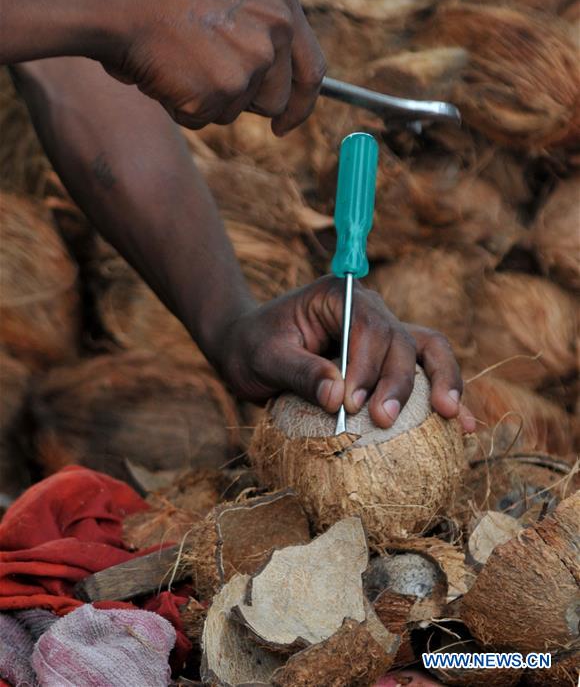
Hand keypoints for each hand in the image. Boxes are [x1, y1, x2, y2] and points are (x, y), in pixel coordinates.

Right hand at [106, 0, 325, 133]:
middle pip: (276, 101)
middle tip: (205, 80)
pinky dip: (179, 106)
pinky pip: (203, 118)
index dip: (300, 103)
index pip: (311, 69)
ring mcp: (251, 61)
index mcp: (281, 1)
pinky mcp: (222, 90)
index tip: (286, 123)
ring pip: (235, 112)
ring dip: (206, 100)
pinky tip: (164, 72)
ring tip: (177, 61)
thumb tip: (271, 74)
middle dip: (244, 103)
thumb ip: (258, 26)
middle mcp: (275, 30)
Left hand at [219, 275, 474, 430]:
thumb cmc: (252, 348)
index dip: (367, 365)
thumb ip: (300, 373)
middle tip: (382, 420)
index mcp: (339, 296)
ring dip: (443, 381)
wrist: (248, 350)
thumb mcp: (264, 358)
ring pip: (429, 349)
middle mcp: (369, 310)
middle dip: (399, 382)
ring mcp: (383, 334)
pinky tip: (461, 425)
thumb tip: (337, 399)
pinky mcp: (387, 361)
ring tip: (451, 417)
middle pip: (403, 339)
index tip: (350, 403)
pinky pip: (426, 372)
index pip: (368, 326)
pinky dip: (445, 394)